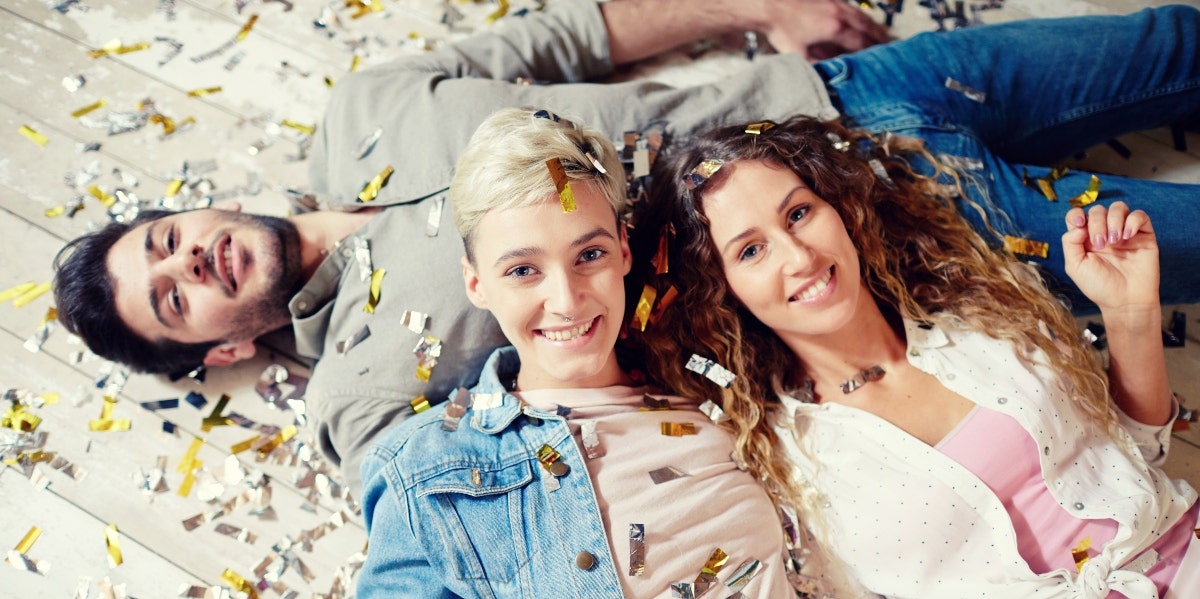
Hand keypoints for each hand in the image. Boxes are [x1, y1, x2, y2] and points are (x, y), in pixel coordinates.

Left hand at [756, 0, 891, 60]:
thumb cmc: (781, 28)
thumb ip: (817, 66)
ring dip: (875, 28)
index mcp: (835, 29)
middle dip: (882, 39)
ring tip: (884, 37)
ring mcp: (837, 4)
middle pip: (869, 28)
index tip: (883, 61)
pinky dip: (862, 18)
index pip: (862, 43)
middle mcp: (840, 14)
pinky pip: (853, 9)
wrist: (770, 4)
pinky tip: (863, 23)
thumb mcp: (798, 55)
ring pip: (863, 17)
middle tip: (893, 49)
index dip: (874, 53)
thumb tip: (830, 77)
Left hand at [1061, 201, 1159, 311]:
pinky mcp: (1143, 235)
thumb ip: (1070, 242)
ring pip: (1119, 207)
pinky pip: (1140, 215)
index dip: (1076, 214)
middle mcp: (1104, 232)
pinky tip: (1127, 237)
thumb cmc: (1099, 286)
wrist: (1125, 301)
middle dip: (1097, 224)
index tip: (1079, 224)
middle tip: (1101, 245)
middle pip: (1097, 210)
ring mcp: (1124, 232)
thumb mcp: (1075, 266)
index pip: (1078, 215)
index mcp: (1085, 238)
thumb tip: (1078, 225)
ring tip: (1114, 242)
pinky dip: (1132, 221)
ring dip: (1114, 220)